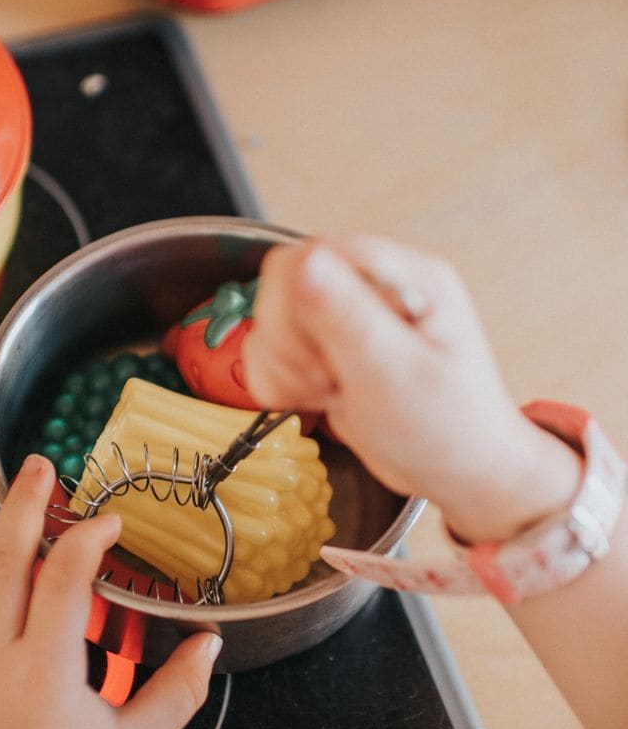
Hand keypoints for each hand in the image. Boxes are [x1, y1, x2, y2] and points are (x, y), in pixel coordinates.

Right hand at [241, 236, 580, 541]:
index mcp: (405, 277)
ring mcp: (347, 316)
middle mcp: (374, 286)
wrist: (457, 474)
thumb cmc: (446, 429)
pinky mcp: (325, 346)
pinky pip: (271, 347)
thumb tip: (306, 262)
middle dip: (289, 341)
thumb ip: (348, 317)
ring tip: (326, 392)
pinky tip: (314, 399)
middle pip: (284, 283)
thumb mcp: (396, 375)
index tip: (317, 353)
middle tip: (323, 380)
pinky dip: (278, 379)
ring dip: (283, 364)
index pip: (316, 255)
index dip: (298, 303)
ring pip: (271, 317)